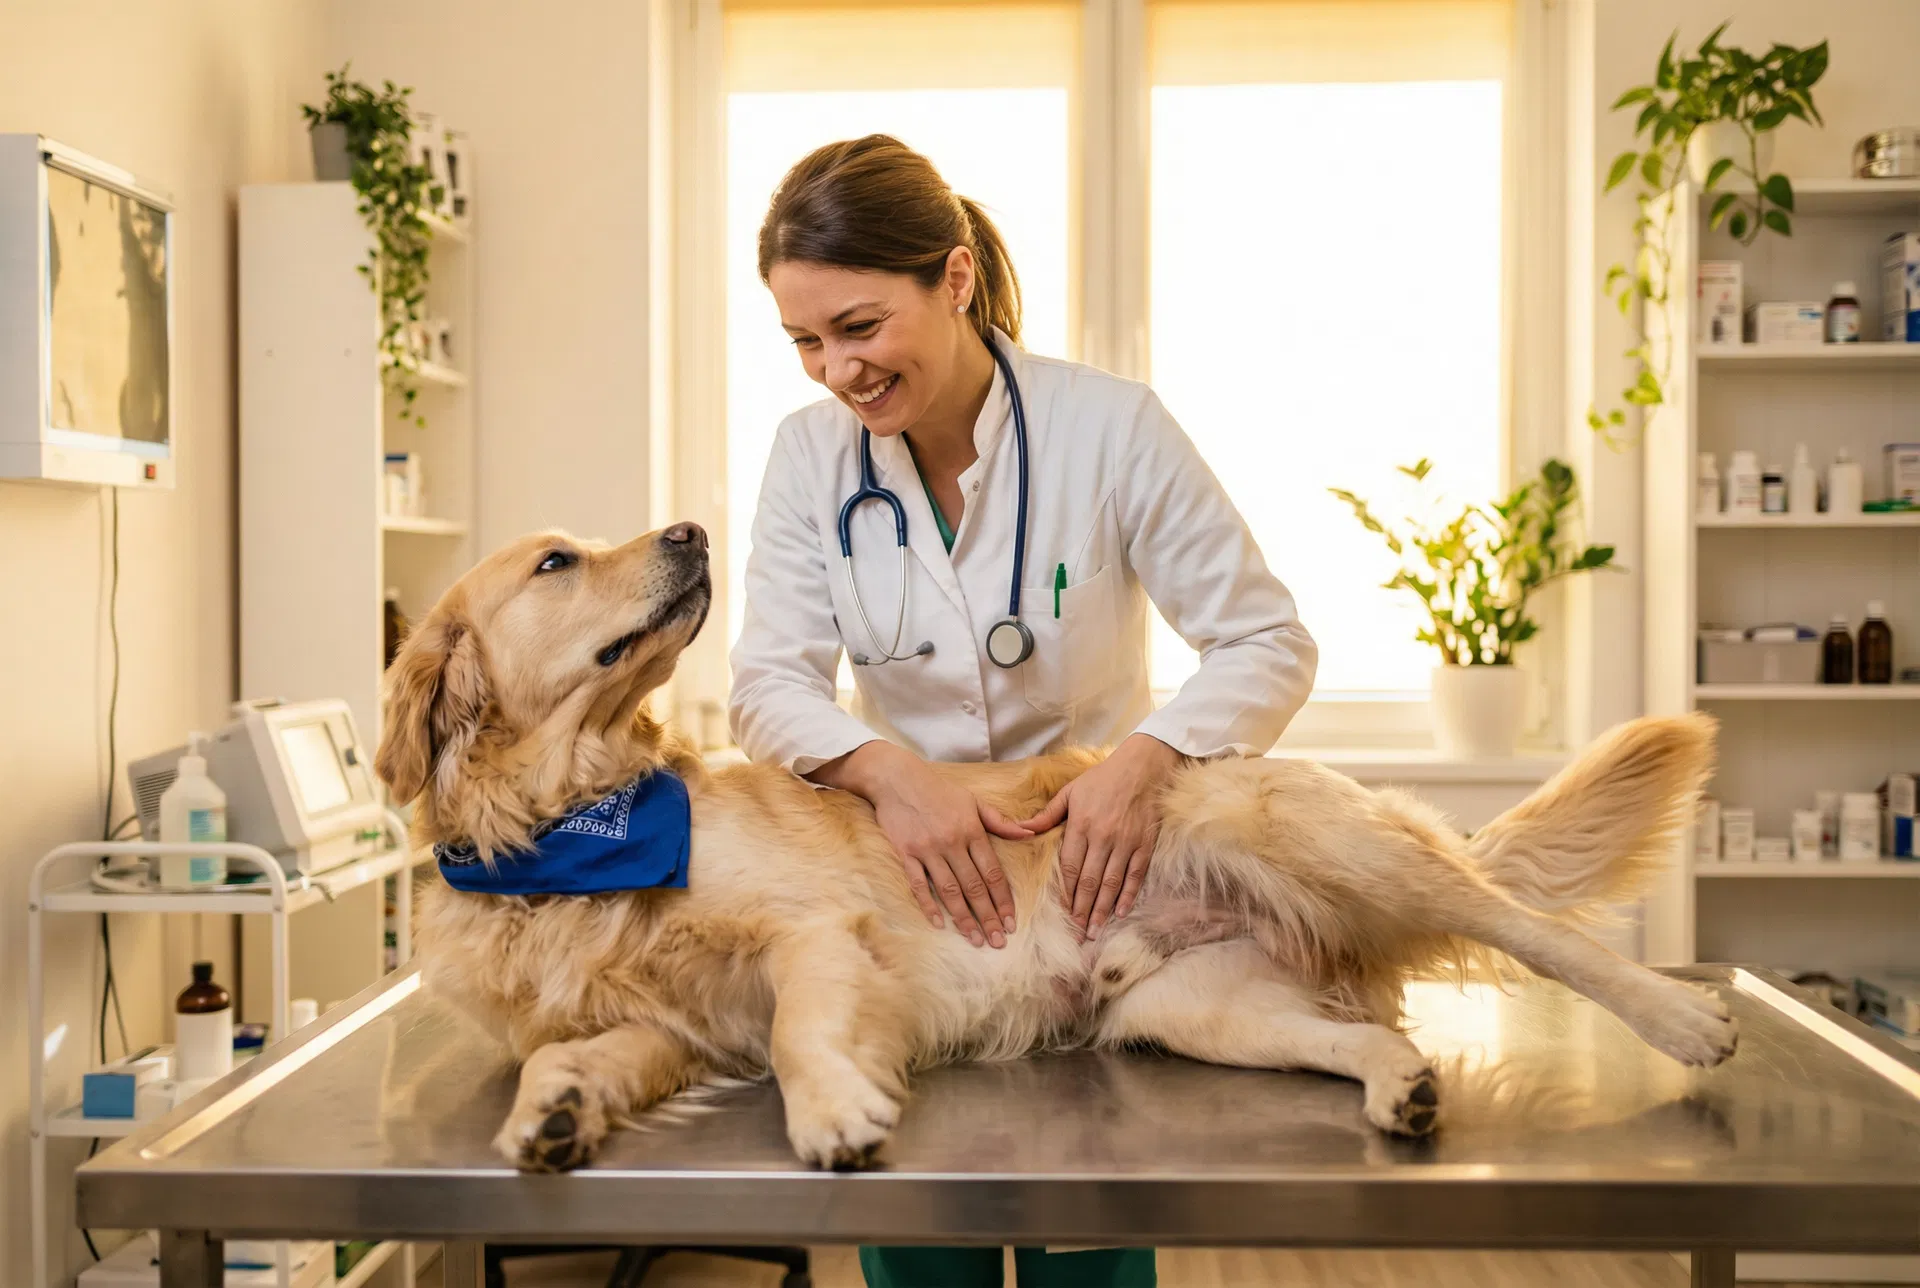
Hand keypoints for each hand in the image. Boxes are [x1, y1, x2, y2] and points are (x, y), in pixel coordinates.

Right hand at [812, 741, 1027, 947]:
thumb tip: (1029, 834)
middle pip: (974, 887)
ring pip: (950, 890)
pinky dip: (929, 905)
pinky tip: (940, 924)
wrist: (897, 778)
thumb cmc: (939, 790)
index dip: (1003, 900)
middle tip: (998, 941)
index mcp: (972, 830)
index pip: (993, 872)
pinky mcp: (906, 853)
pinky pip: (919, 885)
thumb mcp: (974, 801)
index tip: (1011, 922)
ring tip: (975, 940)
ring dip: (963, 918)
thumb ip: (1001, 822)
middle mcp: (952, 842)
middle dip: (988, 916)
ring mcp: (928, 849)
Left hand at [1019, 734, 1180, 937]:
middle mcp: (1103, 837)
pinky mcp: (1145, 844)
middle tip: (1077, 934)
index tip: (1063, 914)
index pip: (1071, 867)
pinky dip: (1128, 896)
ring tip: (1094, 930)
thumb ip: (1046, 815)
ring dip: (1103, 910)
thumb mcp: (1070, 792)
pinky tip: (1121, 912)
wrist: (1142, 768)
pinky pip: (1135, 875)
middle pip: (1090, 881)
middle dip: (1082, 910)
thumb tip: (1020, 830)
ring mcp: (1126, 842)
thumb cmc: (1102, 779)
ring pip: (1112, 883)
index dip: (1066, 893)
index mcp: (1081, 825)